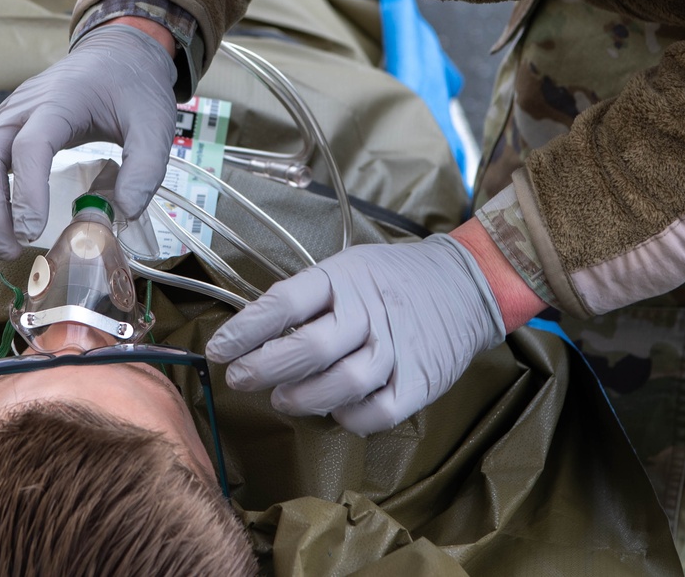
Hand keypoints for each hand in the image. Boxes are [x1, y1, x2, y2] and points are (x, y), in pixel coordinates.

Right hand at [0, 23, 177, 259]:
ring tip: (4, 245)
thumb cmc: (133, 87)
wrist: (116, 53)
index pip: (29, 147)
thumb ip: (146, 168)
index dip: (26, 191)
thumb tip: (124, 214)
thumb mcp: (155, 124)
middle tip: (12, 251)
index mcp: (60, 101)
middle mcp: (21, 108)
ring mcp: (5, 118)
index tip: (33, 231)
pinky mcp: (2, 130)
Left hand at [205, 235, 505, 435]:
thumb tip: (252, 333)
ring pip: (343, 384)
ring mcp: (398, 348)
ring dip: (303, 398)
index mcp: (344, 277)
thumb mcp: (347, 267)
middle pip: (310, 347)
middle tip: (239, 379)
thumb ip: (307, 297)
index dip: (246, 329)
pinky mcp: (421, 381)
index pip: (285, 302)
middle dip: (264, 368)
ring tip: (282, 399)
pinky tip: (334, 411)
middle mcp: (369, 311)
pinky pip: (378, 411)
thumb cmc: (391, 279)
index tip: (217, 349)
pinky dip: (350, 417)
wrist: (466, 284)